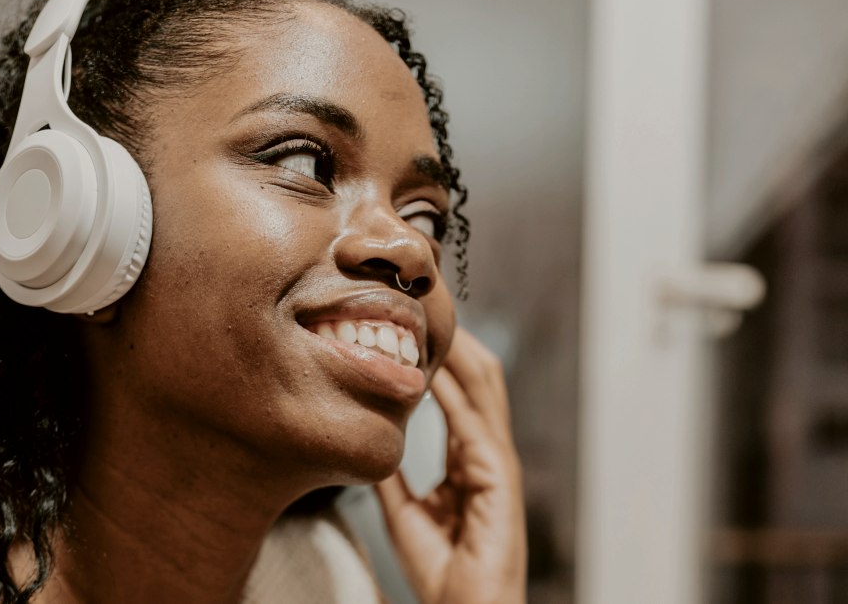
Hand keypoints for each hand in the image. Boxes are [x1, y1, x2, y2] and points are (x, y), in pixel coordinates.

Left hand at [375, 328, 526, 603]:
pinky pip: (473, 425)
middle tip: (427, 304)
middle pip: (480, 379)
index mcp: (472, 460)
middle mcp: (489, 454)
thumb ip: (395, 475)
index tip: (417, 324)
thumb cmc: (444, 571)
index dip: (444, 356)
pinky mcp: (497, 481)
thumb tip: (377, 441)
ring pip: (484, 389)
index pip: (463, 393)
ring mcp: (497, 464)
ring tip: (433, 318)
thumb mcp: (406, 512)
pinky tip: (434, 369)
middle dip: (458, 340)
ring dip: (459, 352)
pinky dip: (454, 394)